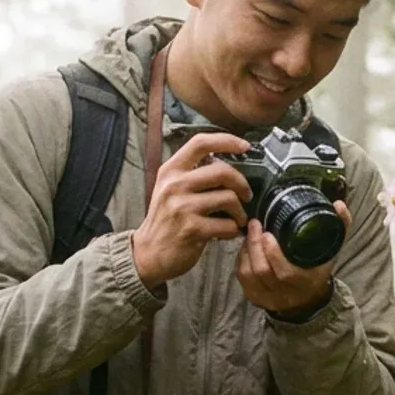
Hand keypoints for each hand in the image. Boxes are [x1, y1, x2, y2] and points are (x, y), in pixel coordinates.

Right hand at [131, 133, 253, 287]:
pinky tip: (227, 233)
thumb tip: (225, 162)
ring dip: (240, 211)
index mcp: (171, 170)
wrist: (147, 253)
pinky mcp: (192, 229)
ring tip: (237, 218)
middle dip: (242, 184)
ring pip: (228, 198)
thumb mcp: (169, 189)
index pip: (201, 143)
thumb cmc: (165, 220)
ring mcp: (182, 207)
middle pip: (222, 170)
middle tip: (246, 195)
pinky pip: (227, 224)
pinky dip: (233, 230)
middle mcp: (175, 185)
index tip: (244, 147)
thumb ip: (191, 173)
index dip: (227, 141)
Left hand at [237, 201, 350, 315]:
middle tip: (255, 225)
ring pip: (248, 274)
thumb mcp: (331, 250)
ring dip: (247, 250)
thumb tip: (338, 204)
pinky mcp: (255, 298)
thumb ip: (339, 226)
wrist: (308, 298)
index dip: (274, 254)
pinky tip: (246, 247)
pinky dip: (241, 259)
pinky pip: (241, 278)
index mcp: (306, 283)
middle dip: (255, 245)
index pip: (286, 273)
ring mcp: (268, 298)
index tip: (268, 233)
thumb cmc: (318, 268)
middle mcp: (286, 295)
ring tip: (251, 233)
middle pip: (262, 272)